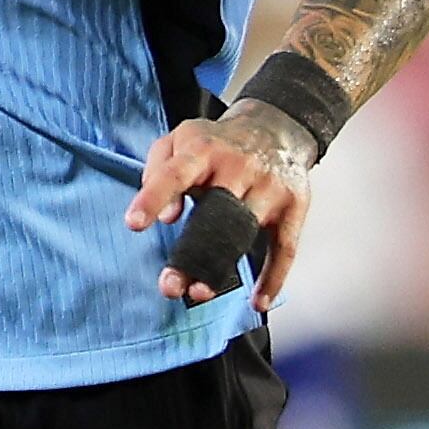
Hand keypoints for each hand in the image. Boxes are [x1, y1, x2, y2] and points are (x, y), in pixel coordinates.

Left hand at [127, 99, 315, 308]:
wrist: (276, 128)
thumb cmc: (217, 144)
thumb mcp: (179, 139)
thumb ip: (159, 169)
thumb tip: (168, 216)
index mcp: (204, 150)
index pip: (175, 174)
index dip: (154, 197)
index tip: (135, 224)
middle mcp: (239, 167)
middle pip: (213, 214)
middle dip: (191, 253)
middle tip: (170, 286)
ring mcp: (270, 188)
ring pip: (245, 235)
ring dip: (222, 269)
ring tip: (200, 293)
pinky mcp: (293, 208)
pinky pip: (285, 249)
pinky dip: (273, 278)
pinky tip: (257, 300)